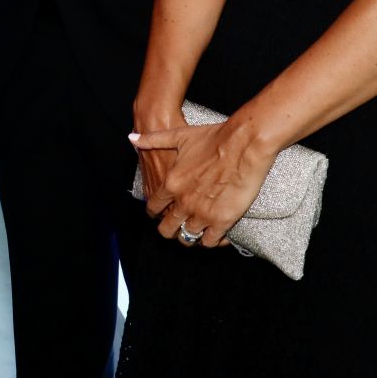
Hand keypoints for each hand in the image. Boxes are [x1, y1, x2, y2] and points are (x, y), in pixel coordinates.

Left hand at [129, 120, 274, 248]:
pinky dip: (212, 241)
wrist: (244, 144)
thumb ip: (154, 140)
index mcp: (171, 184)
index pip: (154, 208)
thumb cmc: (213, 138)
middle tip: (178, 227)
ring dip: (191, 235)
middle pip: (167, 229)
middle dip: (170, 230)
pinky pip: (210, 241)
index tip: (160, 214)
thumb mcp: (179, 136)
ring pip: (187, 237)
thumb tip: (132, 138)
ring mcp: (202, 213)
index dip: (155, 213)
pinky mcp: (222, 220)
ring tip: (197, 231)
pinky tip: (216, 235)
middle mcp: (183, 202)